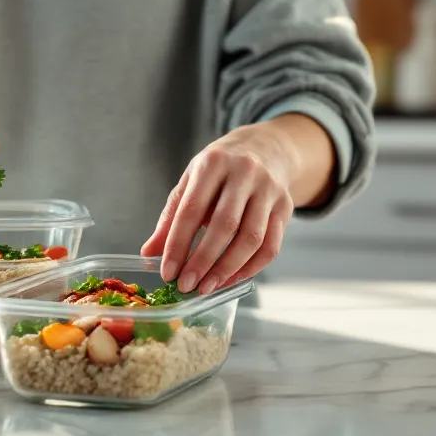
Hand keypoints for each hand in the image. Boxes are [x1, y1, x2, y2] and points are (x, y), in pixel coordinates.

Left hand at [140, 118, 321, 294]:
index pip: (192, 209)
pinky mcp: (286, 207)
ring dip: (228, 268)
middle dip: (203, 261)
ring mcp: (269, 190)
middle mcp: (244, 173)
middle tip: (186, 285)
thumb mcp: (191, 181)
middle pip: (225, 225)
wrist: (265, 149)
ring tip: (207, 286)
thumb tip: (150, 252)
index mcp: (213, 163)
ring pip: (252, 238)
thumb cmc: (219, 170)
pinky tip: (232, 278)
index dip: (178, 243)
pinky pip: (272, 246)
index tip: (168, 272)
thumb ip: (171, 216)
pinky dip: (251, 267)